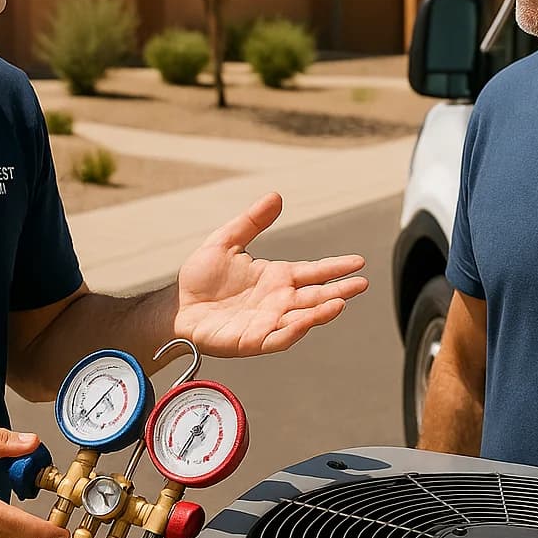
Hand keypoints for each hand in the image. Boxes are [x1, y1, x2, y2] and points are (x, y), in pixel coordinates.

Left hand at [173, 193, 368, 356]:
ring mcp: (268, 322)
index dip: (335, 268)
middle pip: (315, 296)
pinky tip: (306, 321)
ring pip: (302, 317)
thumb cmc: (200, 278)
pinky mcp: (252, 340)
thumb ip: (251, 221)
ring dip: (322, 312)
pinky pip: (278, 338)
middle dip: (339, 290)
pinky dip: (294, 331)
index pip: (313, 272)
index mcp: (276, 277)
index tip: (358, 262)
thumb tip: (275, 196)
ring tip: (340, 302)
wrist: (176, 306)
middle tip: (361, 284)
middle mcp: (278, 301)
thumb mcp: (225, 241)